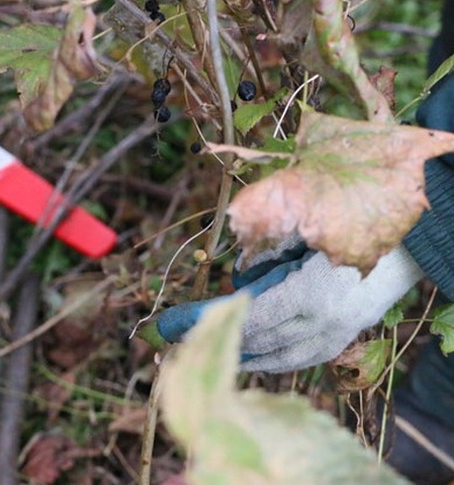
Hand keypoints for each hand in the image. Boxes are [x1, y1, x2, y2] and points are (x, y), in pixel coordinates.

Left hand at [156, 243, 423, 372]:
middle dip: (213, 338)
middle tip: (177, 337)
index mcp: (308, 295)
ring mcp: (336, 336)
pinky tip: (252, 358)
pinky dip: (271, 361)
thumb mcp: (303, 227)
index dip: (204, 321)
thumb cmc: (353, 223)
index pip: (243, 317)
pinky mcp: (344, 338)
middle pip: (256, 341)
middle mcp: (321, 324)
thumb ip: (265, 252)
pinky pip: (300, 359)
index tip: (170, 322)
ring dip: (240, 356)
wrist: (413, 241)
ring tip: (208, 353)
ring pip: (278, 358)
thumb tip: (234, 277)